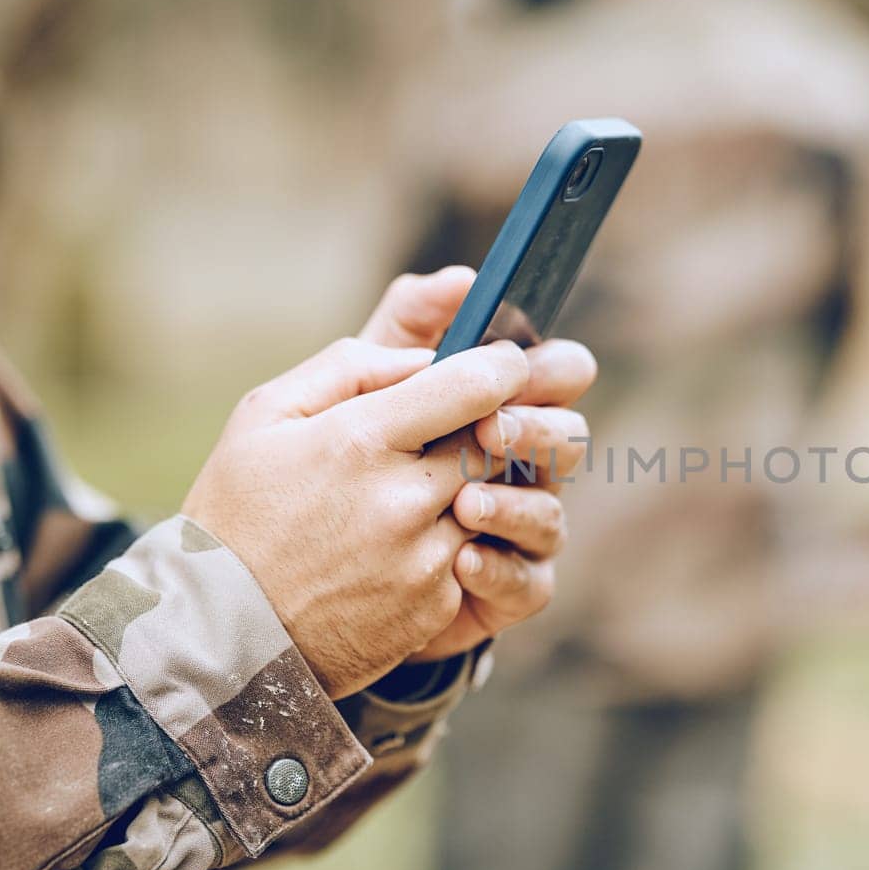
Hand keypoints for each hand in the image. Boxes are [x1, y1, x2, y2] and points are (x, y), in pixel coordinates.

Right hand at [181, 336, 528, 698]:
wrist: (217, 636)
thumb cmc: (236, 514)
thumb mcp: (265, 417)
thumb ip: (351, 368)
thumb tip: (426, 358)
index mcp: (362, 440)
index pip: (475, 386)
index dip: (503, 368)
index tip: (505, 363)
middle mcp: (404, 499)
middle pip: (497, 443)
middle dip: (496, 428)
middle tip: (474, 426)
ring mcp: (425, 558)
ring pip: (492, 501)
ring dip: (473, 488)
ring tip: (419, 492)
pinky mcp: (436, 605)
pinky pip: (474, 556)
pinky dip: (452, 543)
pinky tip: (401, 548)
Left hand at [361, 270, 596, 659]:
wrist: (299, 563)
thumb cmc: (341, 455)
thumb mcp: (364, 379)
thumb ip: (412, 321)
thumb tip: (465, 280)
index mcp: (502, 405)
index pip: (562, 373)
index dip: (551, 369)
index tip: (511, 369)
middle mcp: (523, 465)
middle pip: (569, 439)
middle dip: (537, 432)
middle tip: (489, 432)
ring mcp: (518, 528)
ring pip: (553, 514)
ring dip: (515, 505)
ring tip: (462, 505)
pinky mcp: (505, 589)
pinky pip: (530, 582)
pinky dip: (500, 569)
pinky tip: (461, 561)